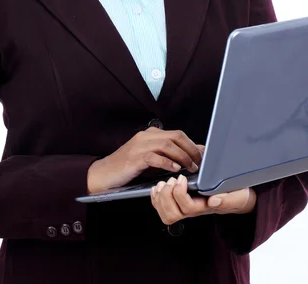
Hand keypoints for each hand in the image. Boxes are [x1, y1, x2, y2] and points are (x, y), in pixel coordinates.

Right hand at [87, 128, 203, 193]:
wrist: (103, 174)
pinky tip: (174, 170)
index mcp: (150, 134)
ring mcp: (139, 146)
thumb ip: (168, 156)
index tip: (203, 156)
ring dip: (182, 157)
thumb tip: (191, 155)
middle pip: (175, 136)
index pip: (177, 134)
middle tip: (199, 163)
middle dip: (191, 149)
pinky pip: (155, 156)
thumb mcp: (151, 160)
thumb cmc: (128, 168)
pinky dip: (167, 163)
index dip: (192, 144)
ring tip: (190, 168)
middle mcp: (146, 136)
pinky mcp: (134, 158)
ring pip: (167, 145)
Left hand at [150, 174, 256, 224]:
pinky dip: (156, 198)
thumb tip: (214, 200)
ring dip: (160, 197)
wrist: (236, 197)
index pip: (187, 208)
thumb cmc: (236, 195)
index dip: (179, 193)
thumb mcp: (237, 196)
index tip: (182, 178)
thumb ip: (227, 199)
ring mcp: (185, 209)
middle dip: (166, 196)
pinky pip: (162, 208)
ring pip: (166, 214)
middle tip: (171, 180)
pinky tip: (158, 187)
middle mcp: (193, 210)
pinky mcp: (180, 203)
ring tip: (163, 183)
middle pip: (172, 214)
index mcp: (205, 207)